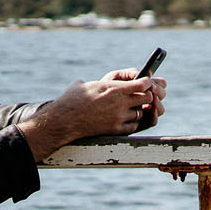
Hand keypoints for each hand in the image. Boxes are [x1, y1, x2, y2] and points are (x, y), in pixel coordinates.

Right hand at [20, 72, 167, 156]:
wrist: (63, 120)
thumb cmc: (71, 99)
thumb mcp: (85, 84)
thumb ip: (98, 82)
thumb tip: (103, 79)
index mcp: (114, 88)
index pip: (143, 83)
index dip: (147, 82)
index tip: (145, 82)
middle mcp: (119, 103)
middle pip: (146, 98)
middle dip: (146, 96)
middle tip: (141, 96)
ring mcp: (118, 117)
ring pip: (140, 113)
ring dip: (138, 110)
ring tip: (129, 108)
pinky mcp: (115, 129)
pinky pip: (132, 126)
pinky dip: (131, 122)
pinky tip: (124, 119)